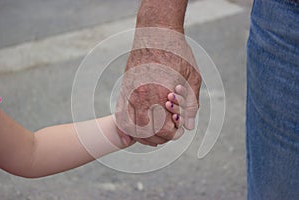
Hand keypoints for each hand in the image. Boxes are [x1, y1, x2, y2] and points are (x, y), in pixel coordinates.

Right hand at [115, 28, 201, 145]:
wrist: (155, 31)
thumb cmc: (176, 52)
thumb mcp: (192, 77)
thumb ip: (191, 104)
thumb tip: (189, 126)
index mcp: (160, 94)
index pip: (163, 129)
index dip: (173, 134)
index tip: (179, 129)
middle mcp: (141, 96)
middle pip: (146, 132)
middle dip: (160, 137)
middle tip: (169, 132)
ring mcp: (129, 93)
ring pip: (131, 126)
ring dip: (143, 135)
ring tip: (155, 133)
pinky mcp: (124, 89)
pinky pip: (120, 115)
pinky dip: (127, 127)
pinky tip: (133, 133)